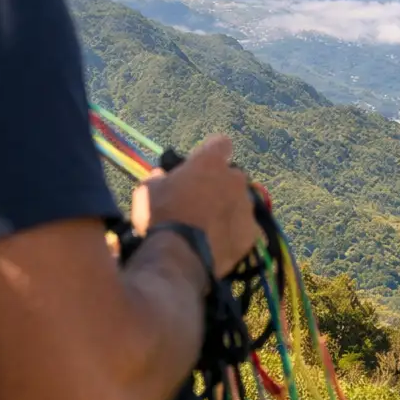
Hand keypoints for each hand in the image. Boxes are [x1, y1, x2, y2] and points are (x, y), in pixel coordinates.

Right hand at [131, 135, 258, 277]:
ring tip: (208, 228)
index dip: (211, 153)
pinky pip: (244, 227)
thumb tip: (162, 176)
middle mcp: (235, 179)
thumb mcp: (148, 190)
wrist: (180, 257)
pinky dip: (233, 232)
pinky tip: (217, 243)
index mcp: (211, 161)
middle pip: (232, 175)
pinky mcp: (251, 233)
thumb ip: (160, 178)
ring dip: (228, 209)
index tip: (202, 165)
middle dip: (220, 184)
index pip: (221, 143)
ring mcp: (246, 206)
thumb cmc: (162, 217)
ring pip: (240, 202)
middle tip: (201, 201)